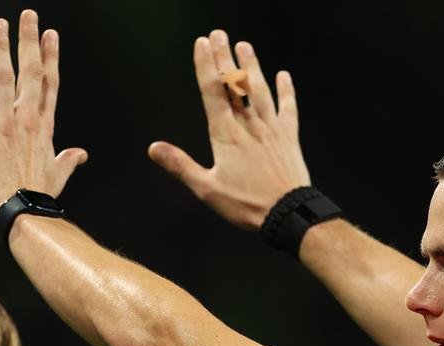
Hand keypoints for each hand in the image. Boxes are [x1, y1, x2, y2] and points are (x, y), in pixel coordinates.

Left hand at [0, 9, 88, 223]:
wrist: (21, 211)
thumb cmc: (37, 196)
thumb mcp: (58, 175)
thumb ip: (68, 160)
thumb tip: (81, 154)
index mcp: (43, 125)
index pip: (49, 83)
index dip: (50, 57)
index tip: (50, 35)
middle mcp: (26, 118)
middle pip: (30, 72)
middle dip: (29, 41)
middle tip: (28, 15)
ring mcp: (4, 123)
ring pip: (3, 78)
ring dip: (0, 48)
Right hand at [149, 30, 311, 229]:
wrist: (288, 212)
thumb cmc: (245, 204)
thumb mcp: (206, 188)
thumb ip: (180, 165)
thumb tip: (153, 148)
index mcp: (225, 134)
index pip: (213, 92)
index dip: (206, 66)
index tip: (202, 44)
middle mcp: (248, 125)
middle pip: (235, 84)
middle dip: (225, 57)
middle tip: (219, 34)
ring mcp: (271, 128)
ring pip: (260, 90)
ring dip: (252, 66)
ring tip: (244, 45)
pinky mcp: (289, 137)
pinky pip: (288, 108)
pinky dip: (286, 91)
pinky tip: (284, 76)